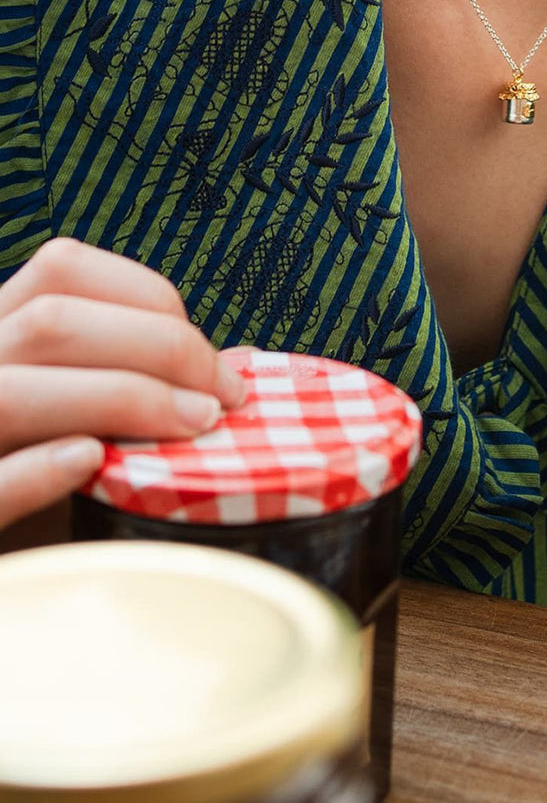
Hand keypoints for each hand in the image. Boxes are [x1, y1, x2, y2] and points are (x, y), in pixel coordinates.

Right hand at [0, 238, 245, 531]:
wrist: (12, 575)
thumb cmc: (42, 498)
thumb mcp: (71, 420)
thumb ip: (119, 383)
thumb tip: (221, 373)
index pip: (60, 271)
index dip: (145, 297)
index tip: (207, 352)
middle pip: (50, 321)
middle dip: (159, 347)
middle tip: (224, 398)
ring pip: (13, 390)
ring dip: (120, 397)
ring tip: (193, 425)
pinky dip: (38, 470)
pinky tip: (90, 461)